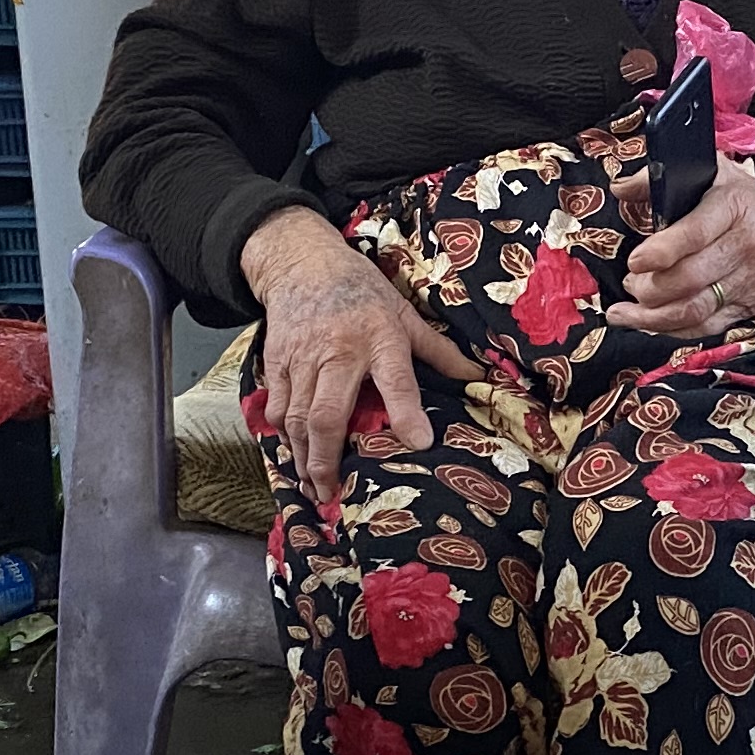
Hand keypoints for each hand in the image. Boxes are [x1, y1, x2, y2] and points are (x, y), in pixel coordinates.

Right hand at [240, 208, 482, 510]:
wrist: (302, 262)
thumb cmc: (360, 289)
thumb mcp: (404, 312)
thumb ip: (438, 350)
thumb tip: (478, 377)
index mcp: (380, 338)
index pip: (397, 380)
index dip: (408, 413)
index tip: (419, 443)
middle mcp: (339, 353)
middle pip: (328, 413)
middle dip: (328, 458)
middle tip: (334, 493)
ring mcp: (303, 360)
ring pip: (298, 418)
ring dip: (304, 458)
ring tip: (315, 488)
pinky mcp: (277, 363)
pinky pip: (276, 407)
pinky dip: (283, 436)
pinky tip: (295, 457)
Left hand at [612, 177, 754, 338]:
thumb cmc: (751, 201)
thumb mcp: (716, 174)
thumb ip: (664, 178)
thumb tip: (620, 188)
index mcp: (733, 207)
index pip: (695, 235)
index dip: (661, 251)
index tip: (635, 261)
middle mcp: (744, 246)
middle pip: (691, 278)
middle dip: (650, 288)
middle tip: (630, 282)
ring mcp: (748, 281)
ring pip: (696, 310)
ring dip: (654, 317)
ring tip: (625, 312)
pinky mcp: (749, 307)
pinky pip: (707, 327)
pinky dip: (673, 330)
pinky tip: (649, 324)